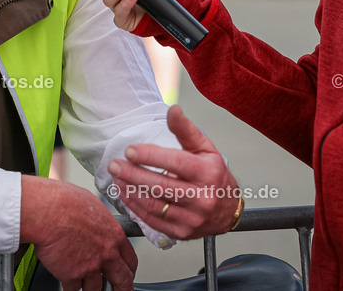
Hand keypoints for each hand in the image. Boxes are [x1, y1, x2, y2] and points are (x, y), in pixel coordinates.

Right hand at [20, 176, 136, 290]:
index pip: (130, 260)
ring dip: (90, 286)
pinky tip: (66, 278)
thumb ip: (99, 221)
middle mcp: (106, 254)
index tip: (127, 274)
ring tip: (84, 280)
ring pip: (96, 289)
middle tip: (119, 290)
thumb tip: (97, 223)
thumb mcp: (93, 205)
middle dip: (122, 289)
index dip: (129, 270)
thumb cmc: (65, 203)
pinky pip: (73, 289)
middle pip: (122, 280)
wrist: (47, 212)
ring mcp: (90, 267)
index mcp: (114, 235)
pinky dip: (69, 286)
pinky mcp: (72, 276)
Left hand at [109, 105, 239, 239]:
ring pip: (153, 205)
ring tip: (116, 177)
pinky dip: (135, 206)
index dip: (151, 156)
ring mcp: (191, 218)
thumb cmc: (214, 175)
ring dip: (130, 190)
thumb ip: (186, 130)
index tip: (130, 150)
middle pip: (161, 186)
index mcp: (208, 173)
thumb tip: (173, 109)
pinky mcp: (181, 232)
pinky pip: (152, 220)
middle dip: (133, 174)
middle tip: (114, 165)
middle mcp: (201, 198)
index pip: (176, 162)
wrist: (228, 211)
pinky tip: (125, 193)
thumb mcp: (205, 148)